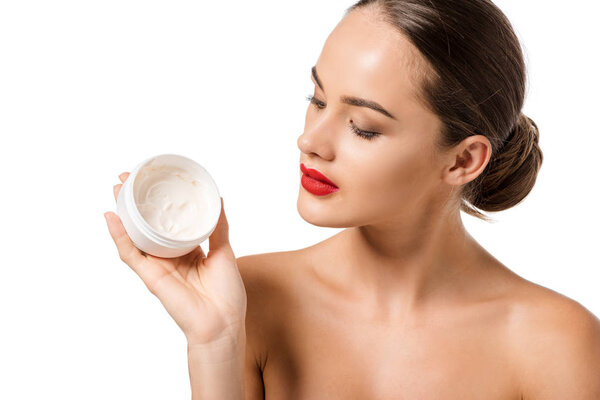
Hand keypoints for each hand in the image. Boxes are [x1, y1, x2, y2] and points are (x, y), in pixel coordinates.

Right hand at [104, 172, 246, 345]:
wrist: (222, 323)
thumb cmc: (227, 294)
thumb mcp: (225, 251)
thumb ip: (219, 227)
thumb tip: (218, 199)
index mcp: (186, 249)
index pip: (167, 221)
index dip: (159, 202)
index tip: (153, 180)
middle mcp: (169, 255)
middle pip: (147, 225)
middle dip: (136, 202)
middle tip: (128, 178)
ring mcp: (157, 265)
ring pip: (134, 235)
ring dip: (123, 212)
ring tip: (116, 190)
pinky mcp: (150, 276)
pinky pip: (130, 254)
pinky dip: (119, 236)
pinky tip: (112, 218)